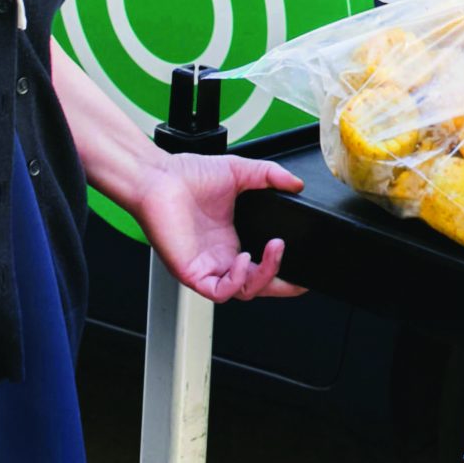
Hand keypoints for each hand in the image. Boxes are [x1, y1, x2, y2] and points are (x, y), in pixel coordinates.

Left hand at [134, 153, 306, 302]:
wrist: (158, 177)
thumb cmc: (187, 175)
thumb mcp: (239, 171)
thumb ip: (270, 176)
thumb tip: (296, 184)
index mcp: (232, 240)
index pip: (262, 266)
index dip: (283, 271)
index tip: (305, 268)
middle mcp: (221, 257)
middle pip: (258, 286)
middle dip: (282, 286)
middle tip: (299, 277)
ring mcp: (207, 266)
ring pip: (243, 291)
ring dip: (264, 276)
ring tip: (274, 250)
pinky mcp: (192, 272)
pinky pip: (219, 290)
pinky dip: (236, 280)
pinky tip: (244, 258)